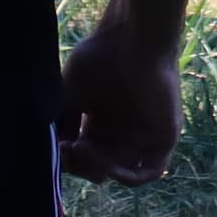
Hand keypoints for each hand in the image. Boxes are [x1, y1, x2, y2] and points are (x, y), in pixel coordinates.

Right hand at [61, 0, 184, 184]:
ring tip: (81, 148)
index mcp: (101, 124)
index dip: (67, 160)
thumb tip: (52, 152)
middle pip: (98, 169)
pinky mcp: (164, 135)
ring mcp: (144, 135)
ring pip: (120, 173)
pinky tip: (106, 166)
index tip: (55, 146)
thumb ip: (61, 124)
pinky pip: (150, 171)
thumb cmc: (99, 59)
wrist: (130, 39)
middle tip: (66, 148)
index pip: (83, 159)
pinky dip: (127, 177)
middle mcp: (123, 132)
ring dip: (97, 170)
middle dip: (78, 166)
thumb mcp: (69, 96)